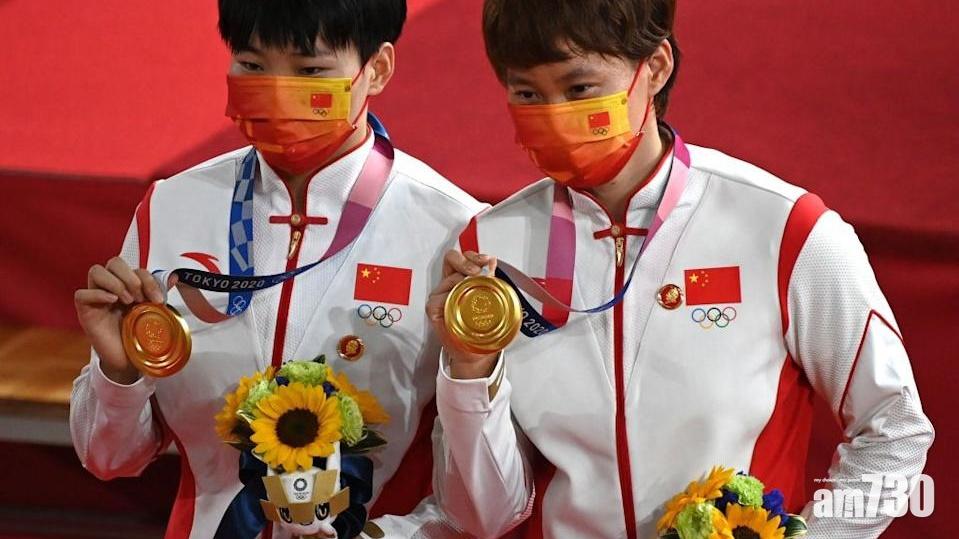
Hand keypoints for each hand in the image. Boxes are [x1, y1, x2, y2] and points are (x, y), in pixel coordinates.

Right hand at [74, 256, 163, 383]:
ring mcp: (96, 298)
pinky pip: (81, 294)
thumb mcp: (152, 312)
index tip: (157, 299)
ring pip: (95, 271)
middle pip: (114, 262)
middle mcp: (110, 288)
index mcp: (127, 286)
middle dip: (130, 277)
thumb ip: (159, 293)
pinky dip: (98, 294)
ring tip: (127, 301)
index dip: (147, 279)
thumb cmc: (139, 334)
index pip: (134, 268)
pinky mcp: (85, 311)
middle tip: (138, 298)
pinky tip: (112, 302)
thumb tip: (174, 278)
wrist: (128, 359)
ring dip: (115, 283)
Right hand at [426, 250, 499, 378]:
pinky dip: (447, 299)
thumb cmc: (482, 327)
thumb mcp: (491, 301)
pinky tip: (457, 304)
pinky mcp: (433, 309)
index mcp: (464, 278)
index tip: (487, 261)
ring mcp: (441, 295)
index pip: (464, 257)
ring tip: (473, 290)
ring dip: (461, 281)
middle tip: (477, 272)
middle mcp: (450, 283)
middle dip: (465, 261)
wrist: (475, 352)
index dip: (473, 255)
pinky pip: (437, 299)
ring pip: (446, 278)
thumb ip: (490, 280)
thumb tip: (492, 261)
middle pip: (451, 259)